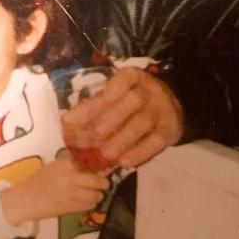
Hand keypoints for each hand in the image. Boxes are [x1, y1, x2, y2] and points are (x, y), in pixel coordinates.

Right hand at [1, 157, 109, 224]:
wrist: (25, 199)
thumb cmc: (37, 181)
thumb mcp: (53, 167)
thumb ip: (71, 165)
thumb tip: (92, 165)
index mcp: (65, 164)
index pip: (91, 163)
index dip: (101, 167)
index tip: (104, 169)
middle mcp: (71, 177)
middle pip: (99, 180)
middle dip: (104, 183)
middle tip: (103, 184)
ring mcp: (72, 193)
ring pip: (96, 195)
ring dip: (98, 195)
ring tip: (94, 194)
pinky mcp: (71, 207)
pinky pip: (89, 205)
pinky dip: (90, 204)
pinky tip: (84, 202)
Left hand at [62, 67, 182, 168]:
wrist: (169, 106)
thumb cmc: (130, 101)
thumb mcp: (116, 95)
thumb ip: (96, 105)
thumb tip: (68, 124)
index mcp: (133, 77)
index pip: (122, 80)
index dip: (107, 92)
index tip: (96, 106)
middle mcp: (150, 90)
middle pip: (133, 101)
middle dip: (108, 120)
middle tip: (88, 138)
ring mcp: (163, 109)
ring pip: (143, 122)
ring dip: (122, 139)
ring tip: (104, 154)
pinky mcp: (170, 129)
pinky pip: (156, 141)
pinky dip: (140, 152)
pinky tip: (124, 162)